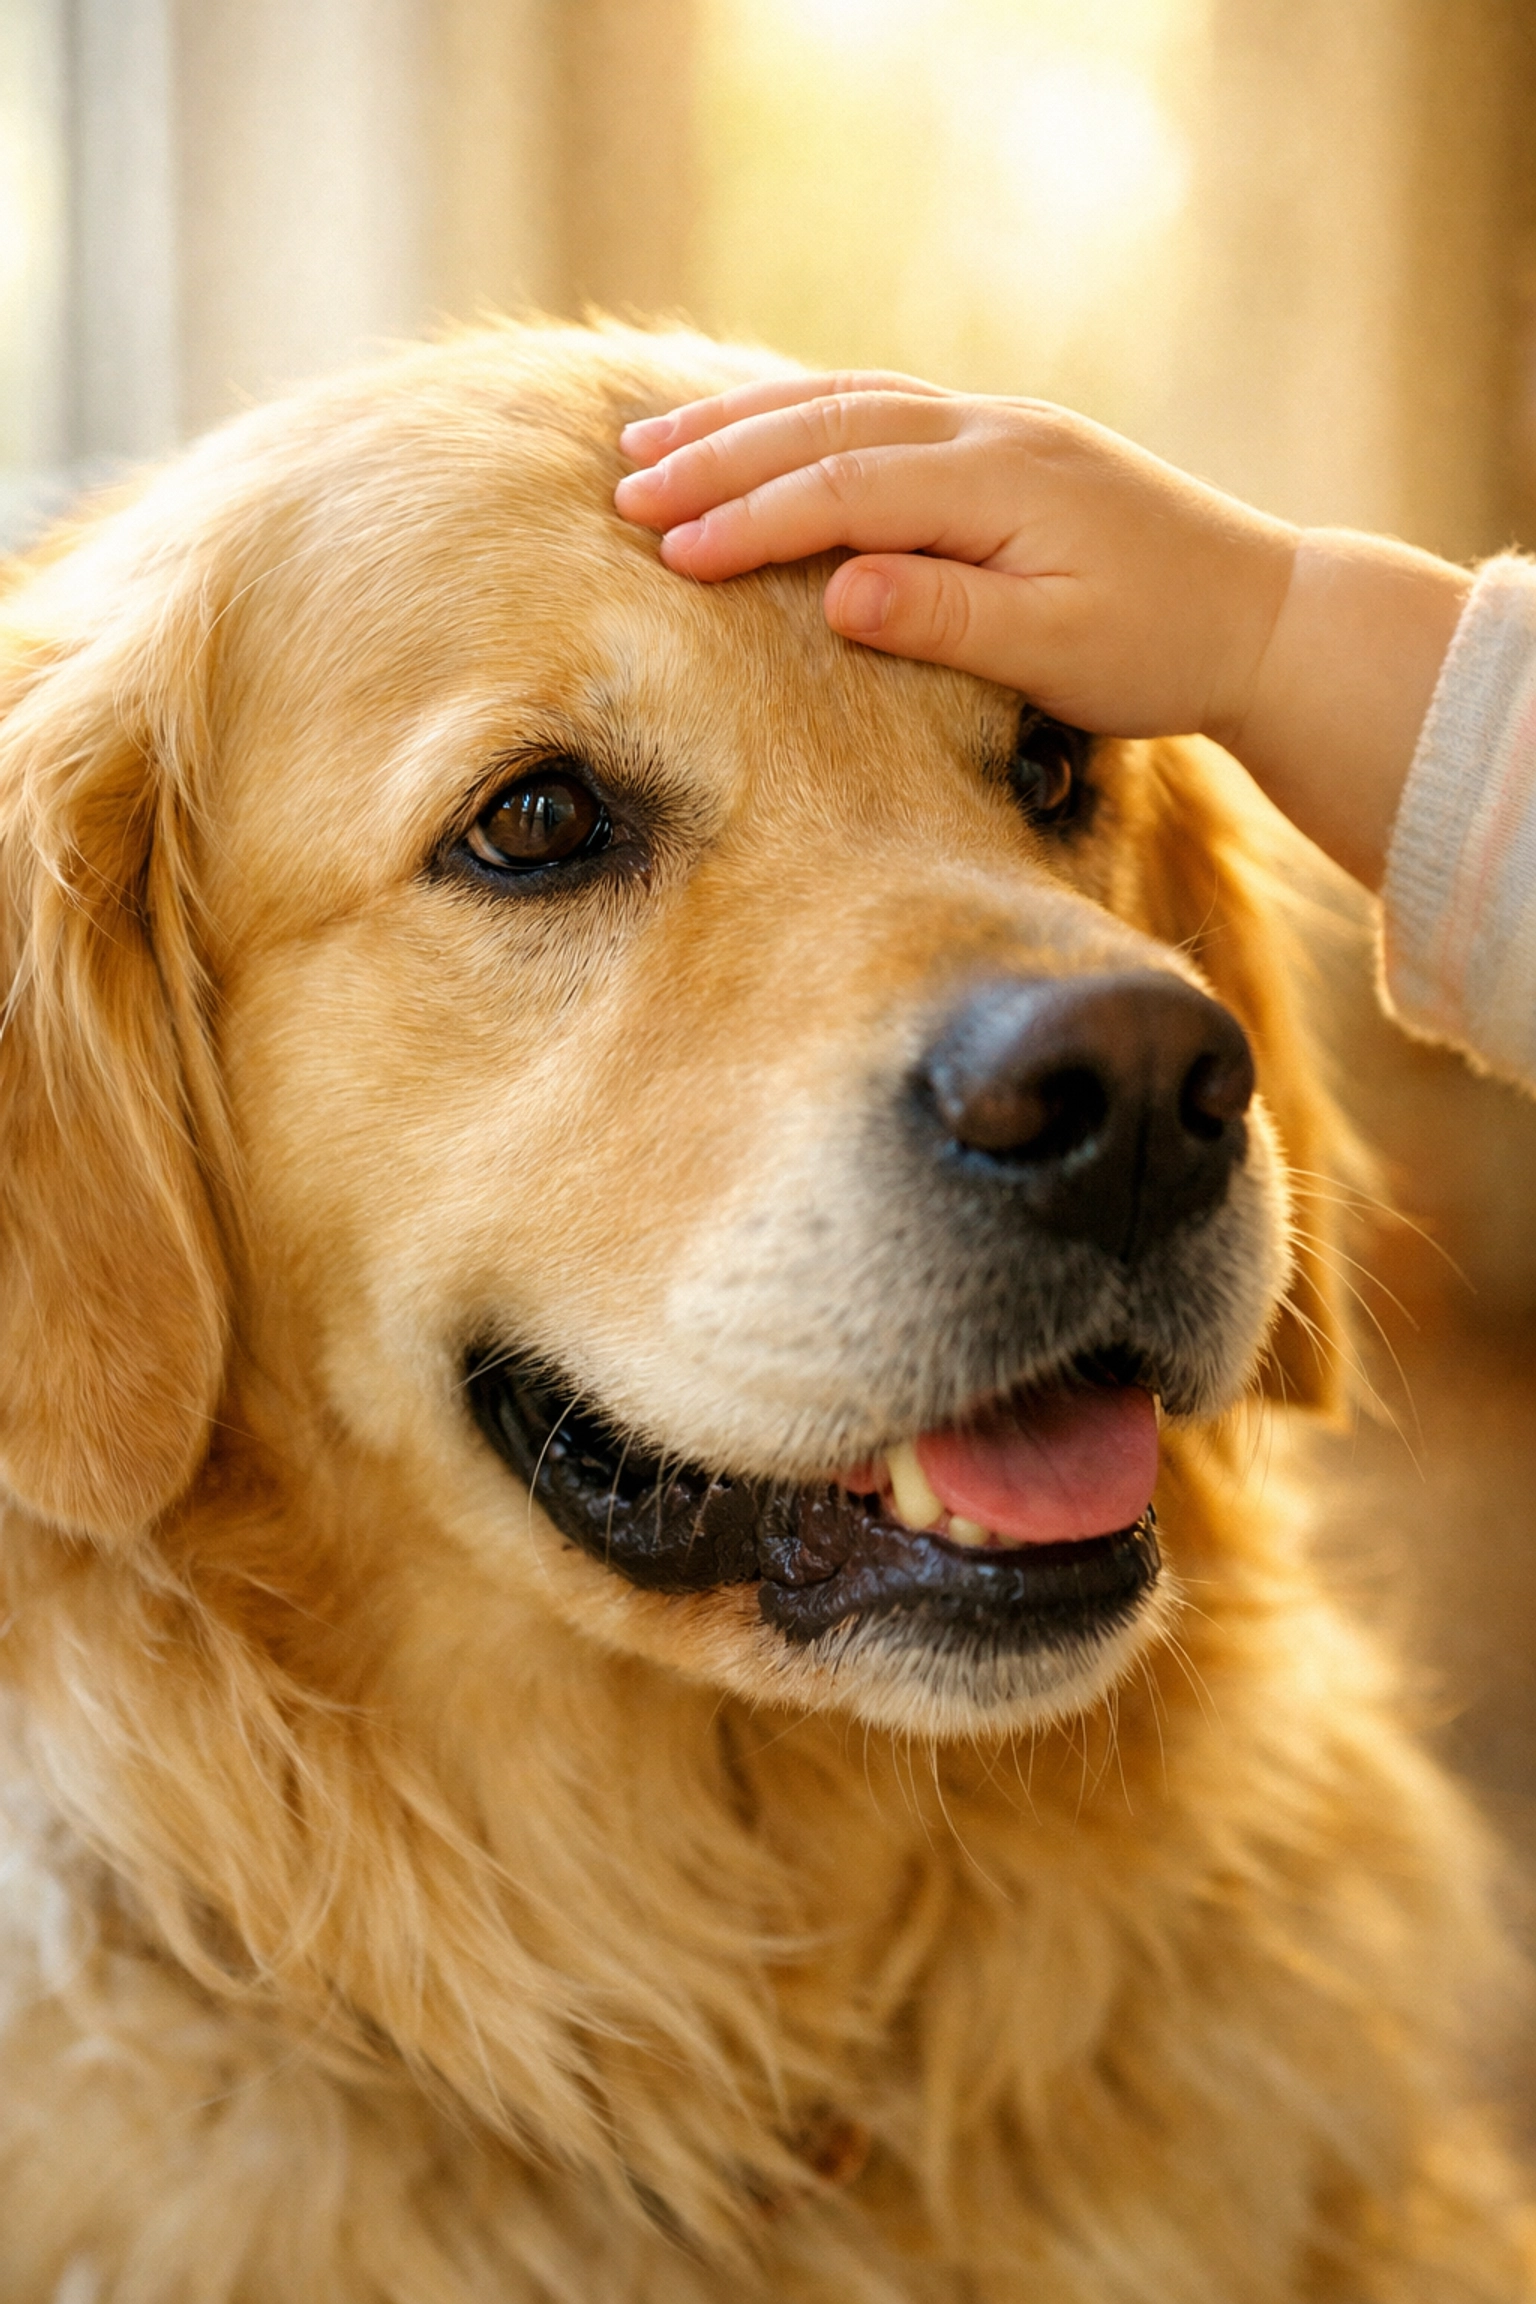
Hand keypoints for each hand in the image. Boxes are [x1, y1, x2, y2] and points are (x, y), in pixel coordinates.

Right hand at [615, 373, 1470, 886]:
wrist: (1260, 612)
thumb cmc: (1161, 647)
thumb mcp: (1059, 652)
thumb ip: (948, 619)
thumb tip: (838, 594)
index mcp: (1000, 482)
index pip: (846, 490)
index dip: (751, 519)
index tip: (668, 551)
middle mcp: (992, 432)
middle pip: (829, 426)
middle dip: (720, 457)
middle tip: (624, 488)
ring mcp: (998, 425)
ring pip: (848, 400)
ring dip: (746, 420)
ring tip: (654, 442)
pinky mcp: (1002, 443)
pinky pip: (881, 405)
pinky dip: (804, 411)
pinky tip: (755, 427)